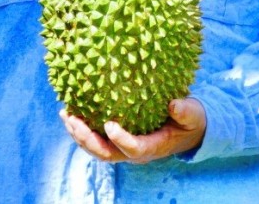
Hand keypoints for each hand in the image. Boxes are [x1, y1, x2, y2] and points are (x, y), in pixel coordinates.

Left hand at [60, 98, 205, 163]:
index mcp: (153, 147)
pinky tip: (72, 112)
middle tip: (74, 120)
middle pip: (106, 153)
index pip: (134, 148)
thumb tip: (173, 104)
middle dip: (88, 139)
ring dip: (79, 134)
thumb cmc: (190, 120)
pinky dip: (82, 128)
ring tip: (66, 114)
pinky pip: (96, 139)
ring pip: (97, 148)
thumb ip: (185, 111)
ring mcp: (124, 148)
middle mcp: (135, 152)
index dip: (121, 139)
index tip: (109, 124)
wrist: (186, 129)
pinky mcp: (117, 140)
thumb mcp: (193, 115)